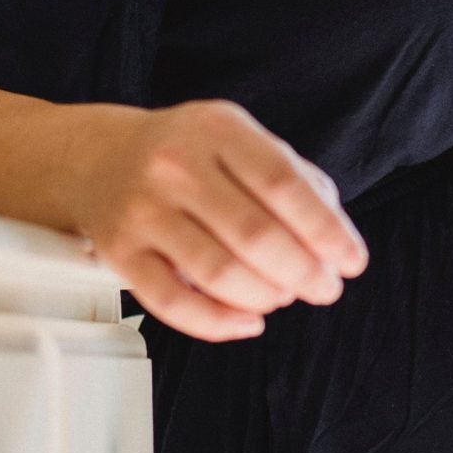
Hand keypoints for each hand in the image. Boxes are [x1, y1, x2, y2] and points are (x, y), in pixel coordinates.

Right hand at [67, 97, 368, 342]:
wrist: (100, 158)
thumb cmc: (186, 153)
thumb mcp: (239, 139)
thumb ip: (292, 178)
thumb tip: (334, 235)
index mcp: (216, 129)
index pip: (282, 184)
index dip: (325, 230)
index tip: (351, 261)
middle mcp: (175, 166)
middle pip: (254, 234)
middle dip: (303, 272)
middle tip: (324, 288)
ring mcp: (143, 210)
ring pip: (218, 272)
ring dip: (266, 296)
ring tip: (284, 296)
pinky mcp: (120, 254)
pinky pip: (172, 303)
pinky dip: (218, 323)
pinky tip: (247, 321)